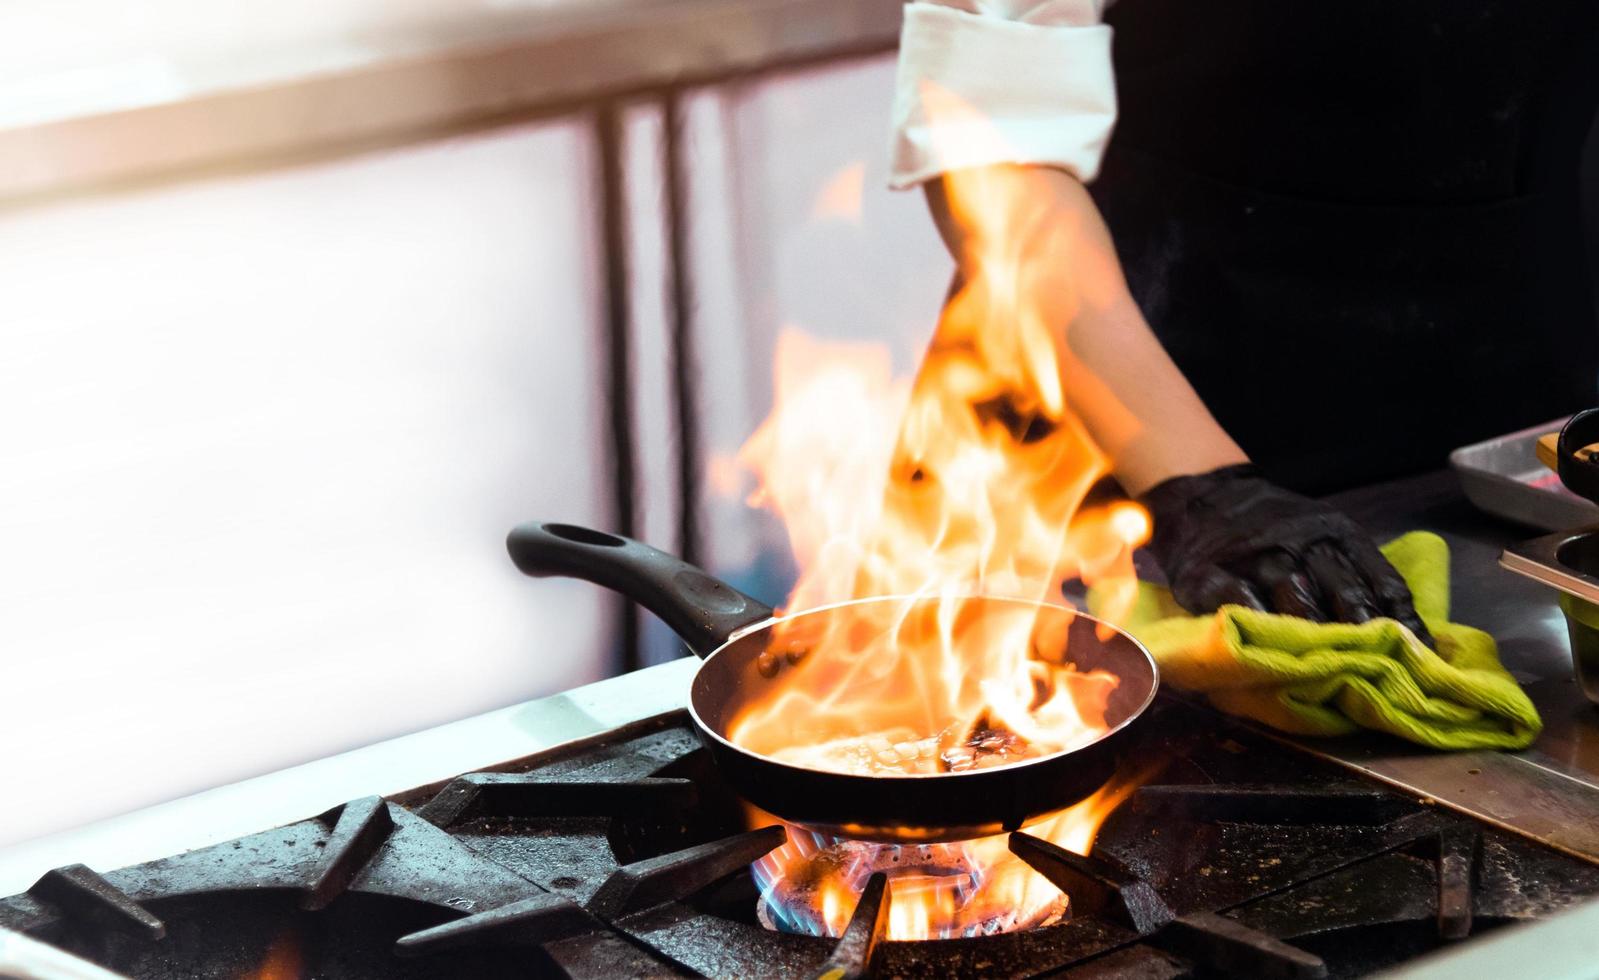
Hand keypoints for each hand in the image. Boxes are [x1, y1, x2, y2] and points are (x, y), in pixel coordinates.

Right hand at [1139, 464, 1432, 643]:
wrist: (1203, 498)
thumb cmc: (1274, 529)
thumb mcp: (1321, 536)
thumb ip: (1356, 575)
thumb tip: (1409, 634)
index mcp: (1337, 532)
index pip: (1383, 581)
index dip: (1405, 624)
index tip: (1423, 659)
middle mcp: (1300, 542)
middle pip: (1344, 592)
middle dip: (1365, 636)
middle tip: (1380, 673)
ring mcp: (1255, 558)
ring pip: (1296, 598)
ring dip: (1318, 638)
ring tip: (1334, 672)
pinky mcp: (1209, 575)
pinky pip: (1241, 603)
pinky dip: (1261, 628)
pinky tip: (1275, 653)